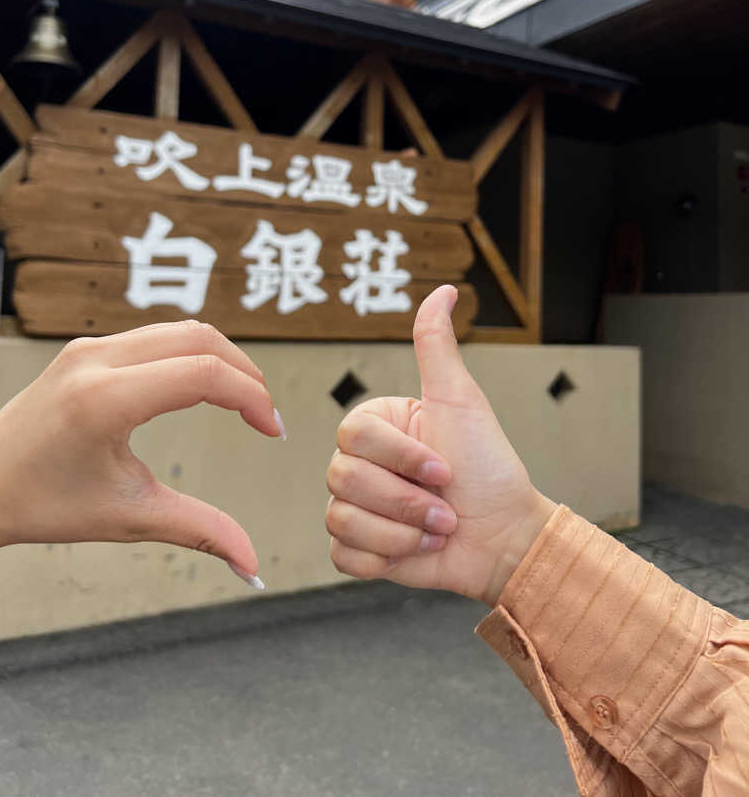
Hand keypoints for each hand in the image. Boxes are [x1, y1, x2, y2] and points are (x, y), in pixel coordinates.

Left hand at [0, 320, 283, 584]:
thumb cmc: (40, 503)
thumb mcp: (128, 518)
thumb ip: (199, 531)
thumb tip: (250, 564)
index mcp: (104, 400)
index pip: (203, 374)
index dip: (251, 398)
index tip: (271, 430)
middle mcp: (96, 361)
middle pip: (200, 338)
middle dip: (245, 374)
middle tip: (264, 415)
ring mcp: (89, 348)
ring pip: (181, 330)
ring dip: (221, 360)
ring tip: (242, 401)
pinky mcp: (87, 349)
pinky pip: (157, 336)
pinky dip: (193, 355)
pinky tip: (204, 388)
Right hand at [326, 286, 555, 605]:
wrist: (506, 537)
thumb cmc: (488, 466)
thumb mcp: (462, 401)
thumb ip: (437, 346)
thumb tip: (444, 289)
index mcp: (373, 426)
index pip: (353, 436)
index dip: (401, 458)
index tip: (444, 467)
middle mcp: (356, 463)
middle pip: (342, 479)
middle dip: (406, 501)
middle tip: (446, 507)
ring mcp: (354, 507)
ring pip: (342, 520)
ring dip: (402, 533)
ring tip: (437, 528)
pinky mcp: (357, 550)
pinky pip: (342, 557)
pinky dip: (385, 558)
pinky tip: (415, 551)